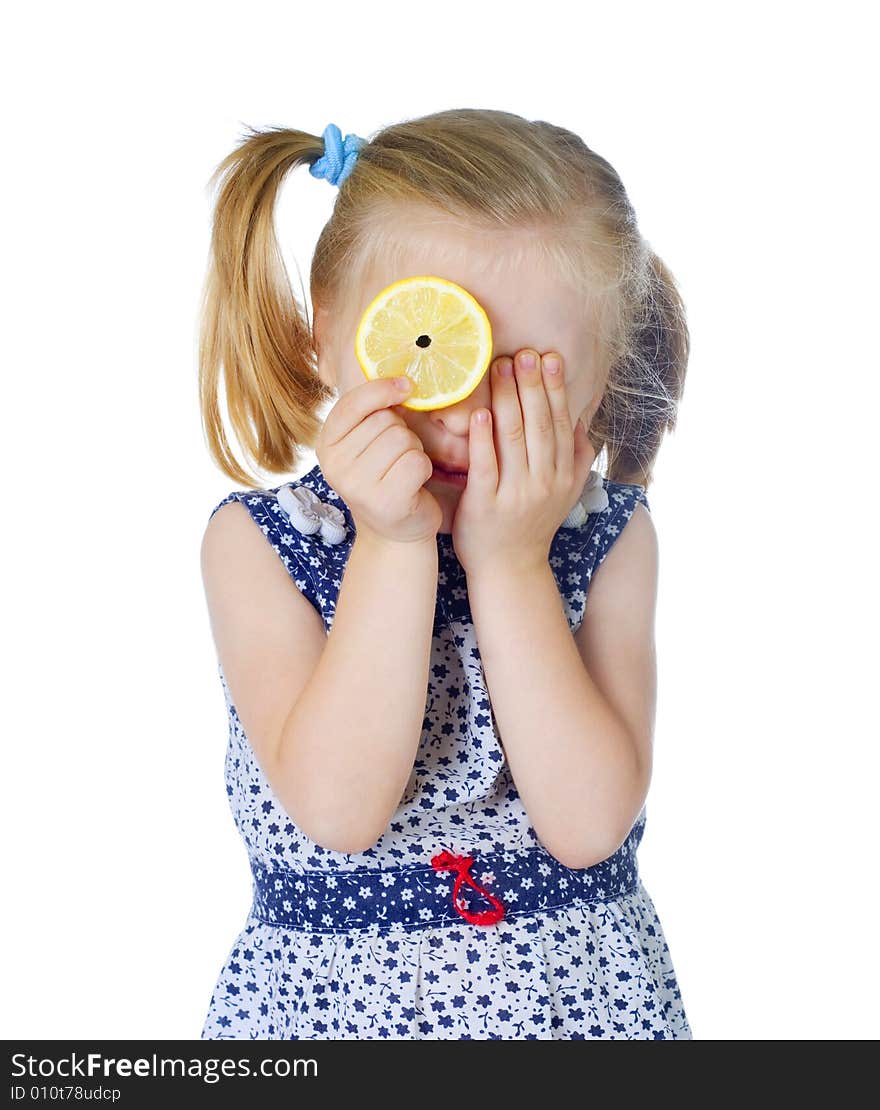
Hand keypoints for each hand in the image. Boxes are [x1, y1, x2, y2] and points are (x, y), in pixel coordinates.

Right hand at [316, 376, 442, 545]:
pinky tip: (414, 484)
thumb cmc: (385, 478)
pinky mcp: (385, 501)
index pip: (354, 403)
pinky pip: (416, 460)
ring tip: (403, 471)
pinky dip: (424, 468)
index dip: (383, 388)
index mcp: (326, 446)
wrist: (395, 532)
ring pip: (403, 438)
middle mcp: (335, 466)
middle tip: (396, 458)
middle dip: (403, 432)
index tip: (407, 385)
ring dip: (414, 450)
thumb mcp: (366, 444)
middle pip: (386, 420)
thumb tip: (401, 376)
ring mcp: (358, 486)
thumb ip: (371, 413)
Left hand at [451, 349, 597, 575]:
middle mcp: (544, 482)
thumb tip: (583, 420)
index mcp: (563, 475)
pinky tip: (479, 413)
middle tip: (523, 353)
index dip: (555, 389)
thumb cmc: (531, 526)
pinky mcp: (486, 505)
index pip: (561, 423)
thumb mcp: (565, 493)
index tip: (549, 357)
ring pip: (513, 438)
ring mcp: (516, 494)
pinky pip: (485, 465)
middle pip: (539, 424)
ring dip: (506, 399)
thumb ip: (578, 459)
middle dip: (532, 385)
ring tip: (498, 369)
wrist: (509, 570)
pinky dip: (483, 438)